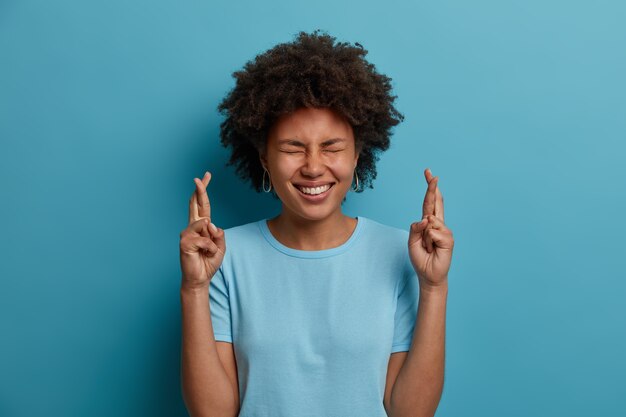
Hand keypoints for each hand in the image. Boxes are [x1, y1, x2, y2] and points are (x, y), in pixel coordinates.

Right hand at [179, 172, 225, 289]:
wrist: (200, 278)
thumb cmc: (209, 261)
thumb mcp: (220, 246)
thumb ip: (218, 234)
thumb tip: (209, 223)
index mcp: (202, 226)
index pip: (202, 205)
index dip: (203, 191)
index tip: (206, 176)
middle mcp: (192, 227)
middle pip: (195, 204)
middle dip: (200, 190)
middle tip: (199, 177)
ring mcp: (186, 233)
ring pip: (204, 224)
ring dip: (212, 240)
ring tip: (209, 250)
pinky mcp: (184, 242)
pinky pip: (204, 239)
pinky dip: (209, 247)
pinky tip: (204, 254)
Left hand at [408, 168, 453, 289]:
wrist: (428, 274)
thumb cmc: (421, 257)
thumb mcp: (412, 241)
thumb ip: (416, 228)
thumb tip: (426, 218)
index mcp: (428, 222)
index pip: (429, 202)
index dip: (430, 188)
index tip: (429, 174)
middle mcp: (437, 224)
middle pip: (436, 202)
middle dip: (432, 188)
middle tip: (432, 174)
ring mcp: (444, 230)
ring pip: (429, 222)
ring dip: (424, 237)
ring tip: (427, 247)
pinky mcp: (448, 239)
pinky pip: (433, 232)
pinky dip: (429, 242)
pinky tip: (433, 249)